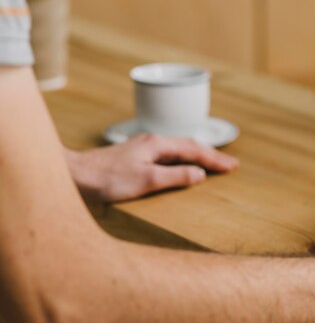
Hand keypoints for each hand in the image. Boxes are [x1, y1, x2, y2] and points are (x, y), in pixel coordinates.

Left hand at [66, 134, 238, 202]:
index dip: (215, 159)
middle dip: (211, 155)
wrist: (73, 175)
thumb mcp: (146, 181)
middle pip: (189, 146)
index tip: (232, 166)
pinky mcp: (136, 156)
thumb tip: (199, 174)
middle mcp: (152, 141)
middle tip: (230, 165)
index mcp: (158, 144)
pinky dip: (183, 160)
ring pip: (179, 149)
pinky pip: (168, 155)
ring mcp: (143, 148)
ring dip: (198, 156)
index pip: (195, 150)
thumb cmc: (106, 179)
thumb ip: (175, 176)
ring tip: (213, 164)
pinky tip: (182, 166)